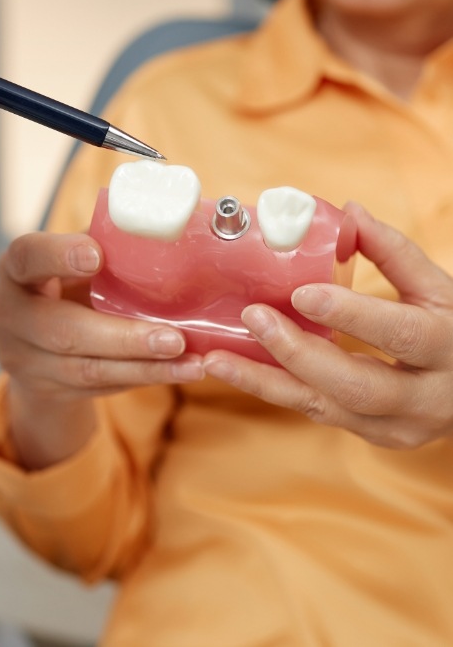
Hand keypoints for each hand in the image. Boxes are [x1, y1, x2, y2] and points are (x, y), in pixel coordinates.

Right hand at [0, 231, 203, 466]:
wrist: (38, 346)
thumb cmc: (68, 286)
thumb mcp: (75, 262)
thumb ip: (106, 245)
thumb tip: (170, 225)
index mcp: (17, 270)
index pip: (27, 257)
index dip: (59, 256)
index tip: (97, 254)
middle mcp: (10, 316)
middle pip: (63, 331)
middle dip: (124, 337)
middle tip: (175, 338)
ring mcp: (24, 359)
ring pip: (88, 369)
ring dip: (145, 367)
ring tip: (192, 364)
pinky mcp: (48, 389)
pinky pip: (101, 388)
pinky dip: (144, 378)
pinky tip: (179, 373)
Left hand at [204, 202, 452, 448]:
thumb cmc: (452, 327)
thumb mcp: (436, 287)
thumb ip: (394, 251)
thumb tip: (348, 212)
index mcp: (446, 347)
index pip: (398, 333)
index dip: (350, 314)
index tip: (300, 292)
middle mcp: (424, 398)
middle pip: (356, 385)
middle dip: (298, 353)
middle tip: (252, 317)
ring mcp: (396, 425)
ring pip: (324, 408)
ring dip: (266, 382)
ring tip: (216, 359)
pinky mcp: (372, 434)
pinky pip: (315, 411)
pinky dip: (274, 389)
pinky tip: (236, 370)